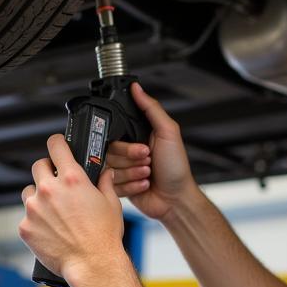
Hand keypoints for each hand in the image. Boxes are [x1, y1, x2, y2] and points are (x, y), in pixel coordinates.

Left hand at [19, 134, 125, 279]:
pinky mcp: (25, 227)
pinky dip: (36, 220)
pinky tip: (50, 229)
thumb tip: (104, 173)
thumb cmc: (103, 236)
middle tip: (58, 182)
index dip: (57, 143)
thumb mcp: (111, 204)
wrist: (92, 264)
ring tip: (54, 210)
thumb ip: (105, 183)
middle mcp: (50, 190)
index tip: (58, 145)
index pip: (56, 146)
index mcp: (73, 180)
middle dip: (48, 171)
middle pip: (39, 165)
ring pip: (29, 191)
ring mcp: (34, 209)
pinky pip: (26, 216)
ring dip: (39, 196)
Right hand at [106, 83, 197, 221]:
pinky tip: (144, 184)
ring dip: (133, 173)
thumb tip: (137, 88)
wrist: (176, 198)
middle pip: (110, 152)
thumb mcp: (168, 132)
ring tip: (148, 173)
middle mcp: (127, 151)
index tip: (142, 148)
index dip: (127, 144)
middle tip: (149, 160)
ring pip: (110, 169)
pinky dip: (131, 186)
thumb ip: (151, 108)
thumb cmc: (176, 167)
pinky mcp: (118, 186)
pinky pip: (112, 185)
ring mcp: (122, 169)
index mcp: (136, 135)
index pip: (115, 133)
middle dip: (133, 159)